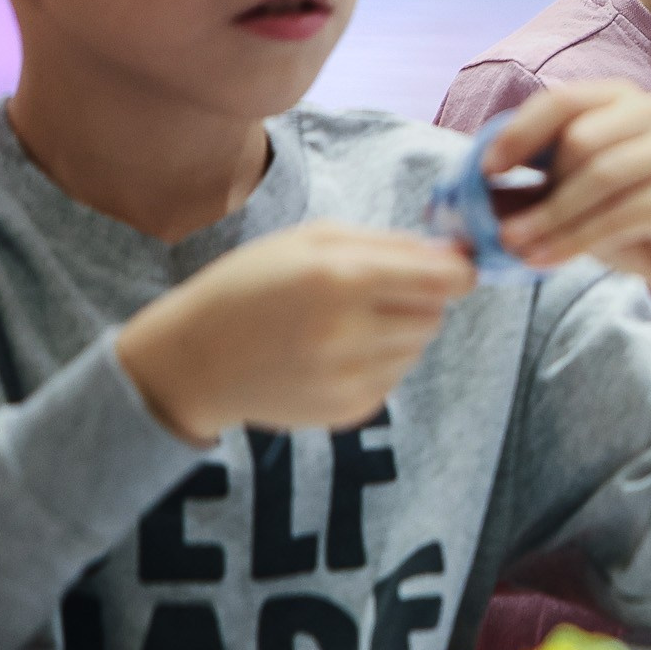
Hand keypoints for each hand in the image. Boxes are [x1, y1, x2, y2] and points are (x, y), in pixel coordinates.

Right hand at [116, 221, 475, 443]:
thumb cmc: (250, 285)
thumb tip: (454, 252)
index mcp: (341, 277)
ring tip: (347, 322)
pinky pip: (394, 378)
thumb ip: (388, 243)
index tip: (452, 267)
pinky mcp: (347, 411)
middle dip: (421, 298)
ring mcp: (348, 378)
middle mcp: (348, 332)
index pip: (444, 279)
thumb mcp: (310, 239)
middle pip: (435, 314)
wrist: (193, 361)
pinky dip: (380, 362)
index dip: (457, 271)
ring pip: (418, 347)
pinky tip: (334, 352)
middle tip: (377, 292)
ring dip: (400, 331)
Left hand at [487, 80, 650, 350]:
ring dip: (549, 218)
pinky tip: (545, 261)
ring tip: (515, 249)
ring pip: (596, 176)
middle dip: (536, 191)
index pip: (561, 101)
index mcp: (624, 100)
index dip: (517, 133)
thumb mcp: (575, 207)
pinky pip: (619, 213)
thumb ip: (529, 195)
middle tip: (501, 232)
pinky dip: (575, 240)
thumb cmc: (638, 228)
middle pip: (578, 140)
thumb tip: (460, 200)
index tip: (484, 170)